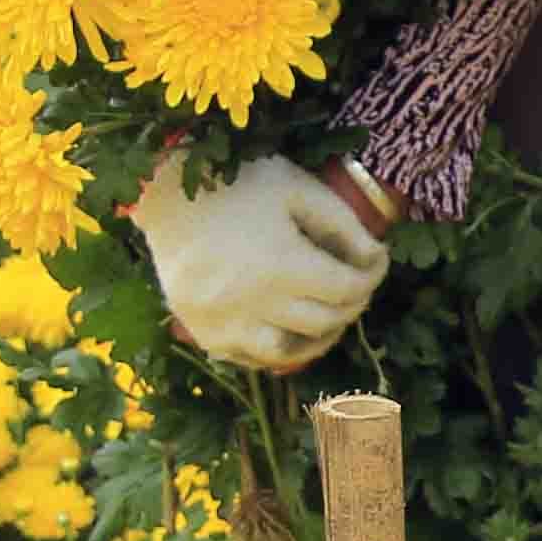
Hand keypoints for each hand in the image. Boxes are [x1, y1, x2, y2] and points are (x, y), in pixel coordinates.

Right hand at [131, 153, 384, 372]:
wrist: (165, 192)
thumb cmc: (240, 183)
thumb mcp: (300, 190)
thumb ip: (345, 227)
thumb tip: (375, 260)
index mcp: (280, 264)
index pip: (347, 290)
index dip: (371, 277)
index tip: (376, 262)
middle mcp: (251, 302)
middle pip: (325, 322)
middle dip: (351, 304)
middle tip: (355, 286)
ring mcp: (223, 322)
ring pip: (289, 352)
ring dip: (318, 338)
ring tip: (327, 316)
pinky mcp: (202, 331)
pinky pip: (250, 357)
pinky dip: (276, 348)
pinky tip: (287, 327)